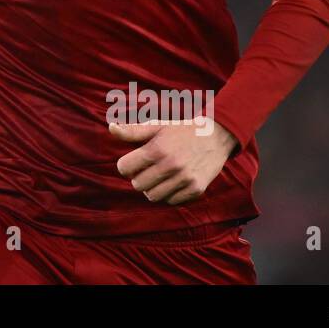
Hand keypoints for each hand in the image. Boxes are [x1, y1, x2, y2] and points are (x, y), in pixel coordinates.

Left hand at [110, 118, 237, 204]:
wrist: (217, 136)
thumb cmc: (182, 130)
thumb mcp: (157, 126)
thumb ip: (133, 131)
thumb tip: (111, 128)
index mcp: (157, 149)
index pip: (125, 168)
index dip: (125, 165)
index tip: (132, 162)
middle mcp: (170, 165)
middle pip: (137, 185)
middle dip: (138, 177)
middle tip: (146, 170)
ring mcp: (184, 179)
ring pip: (153, 196)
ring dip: (152, 188)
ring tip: (158, 177)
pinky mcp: (196, 189)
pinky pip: (171, 201)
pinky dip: (168, 194)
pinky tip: (172, 182)